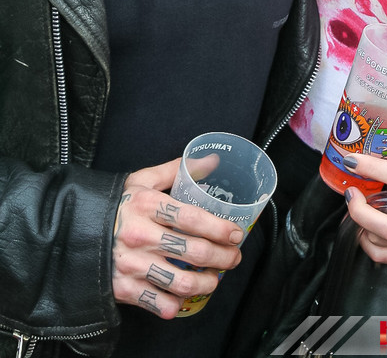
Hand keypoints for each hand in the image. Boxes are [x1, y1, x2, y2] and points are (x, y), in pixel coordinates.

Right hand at [112, 158, 243, 318]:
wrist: (73, 230)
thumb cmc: (116, 205)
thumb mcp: (142, 180)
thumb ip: (177, 170)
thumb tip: (211, 159)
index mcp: (146, 204)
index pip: (193, 218)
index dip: (220, 228)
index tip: (236, 234)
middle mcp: (140, 235)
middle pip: (193, 251)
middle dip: (222, 258)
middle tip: (234, 258)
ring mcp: (131, 264)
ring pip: (181, 282)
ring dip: (206, 283)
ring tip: (215, 279)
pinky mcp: (123, 288)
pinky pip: (158, 303)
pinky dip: (176, 304)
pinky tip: (184, 296)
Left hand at [343, 149, 386, 263]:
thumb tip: (371, 139)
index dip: (372, 168)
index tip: (351, 160)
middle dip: (360, 212)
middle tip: (351, 193)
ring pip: (380, 241)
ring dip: (360, 224)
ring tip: (356, 207)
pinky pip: (381, 254)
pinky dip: (366, 241)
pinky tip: (365, 226)